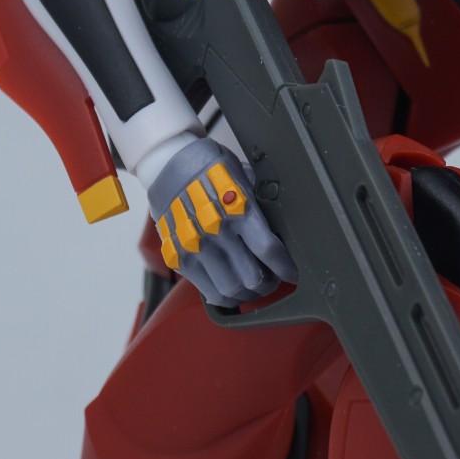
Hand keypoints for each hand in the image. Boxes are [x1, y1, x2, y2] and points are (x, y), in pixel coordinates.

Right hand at [146, 137, 294, 306]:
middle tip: (273, 279)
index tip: (293, 273)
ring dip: (248, 294)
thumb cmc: (210, 166)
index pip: (268, 250)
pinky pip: (207, 290)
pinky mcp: (178, 256)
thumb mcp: (243, 176)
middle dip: (269, 283)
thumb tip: (283, 228)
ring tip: (254, 286)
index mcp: (237, 209)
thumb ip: (260, 205)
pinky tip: (233, 288)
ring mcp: (194, 246)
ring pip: (230, 290)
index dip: (286, 267)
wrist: (167, 162)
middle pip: (251, 277)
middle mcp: (215, 231)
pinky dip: (225, 296)